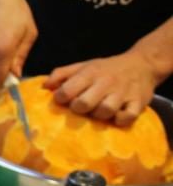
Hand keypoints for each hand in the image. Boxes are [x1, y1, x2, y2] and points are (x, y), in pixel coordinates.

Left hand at [44, 52, 161, 125]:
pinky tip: (115, 116)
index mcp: (90, 73)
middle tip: (80, 108)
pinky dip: (119, 120)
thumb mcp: (83, 66)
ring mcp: (124, 93)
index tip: (62, 101)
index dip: (60, 99)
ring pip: (105, 112)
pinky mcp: (138, 103)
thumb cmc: (106, 69)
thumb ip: (61, 74)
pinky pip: (126, 118)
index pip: (67, 91)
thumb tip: (44, 86)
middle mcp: (107, 82)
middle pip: (84, 104)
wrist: (142, 64)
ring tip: (97, 111)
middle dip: (77, 109)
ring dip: (97, 116)